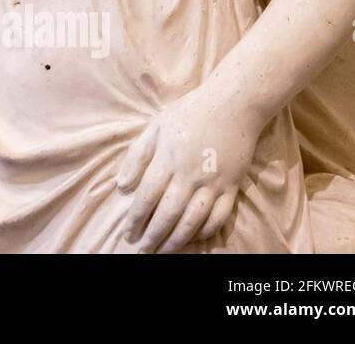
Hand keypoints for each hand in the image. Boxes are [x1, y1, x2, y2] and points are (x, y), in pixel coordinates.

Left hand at [116, 86, 263, 252]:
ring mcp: (212, 183)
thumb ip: (137, 156)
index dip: (136, 218)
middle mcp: (188, 175)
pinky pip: (219, 217)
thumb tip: (122, 186)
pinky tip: (194, 237)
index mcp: (166, 160)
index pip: (146, 197)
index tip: (128, 233)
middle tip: (143, 249)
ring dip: (177, 240)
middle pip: (168, 214)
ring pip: (193, 221)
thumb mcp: (155, 127)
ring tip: (165, 250)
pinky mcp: (232, 187)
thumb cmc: (189, 113)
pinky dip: (206, 231)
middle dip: (153, 235)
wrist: (232, 105)